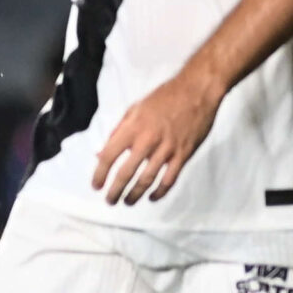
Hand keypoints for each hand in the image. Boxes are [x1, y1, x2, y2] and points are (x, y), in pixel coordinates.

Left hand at [92, 70, 222, 204]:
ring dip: (135, 194)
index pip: (109, 155)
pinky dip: (160, 191)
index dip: (100, 173)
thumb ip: (117, 132)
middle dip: (116, 190)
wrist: (197, 90)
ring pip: (147, 179)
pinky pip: (170, 178)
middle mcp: (147, 141)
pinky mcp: (183, 154)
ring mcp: (167, 149)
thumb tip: (101, 153)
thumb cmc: (163, 97)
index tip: (96, 186)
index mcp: (132, 128)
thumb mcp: (134, 109)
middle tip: (110, 201)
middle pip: (126, 172)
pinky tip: (152, 197)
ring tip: (128, 202)